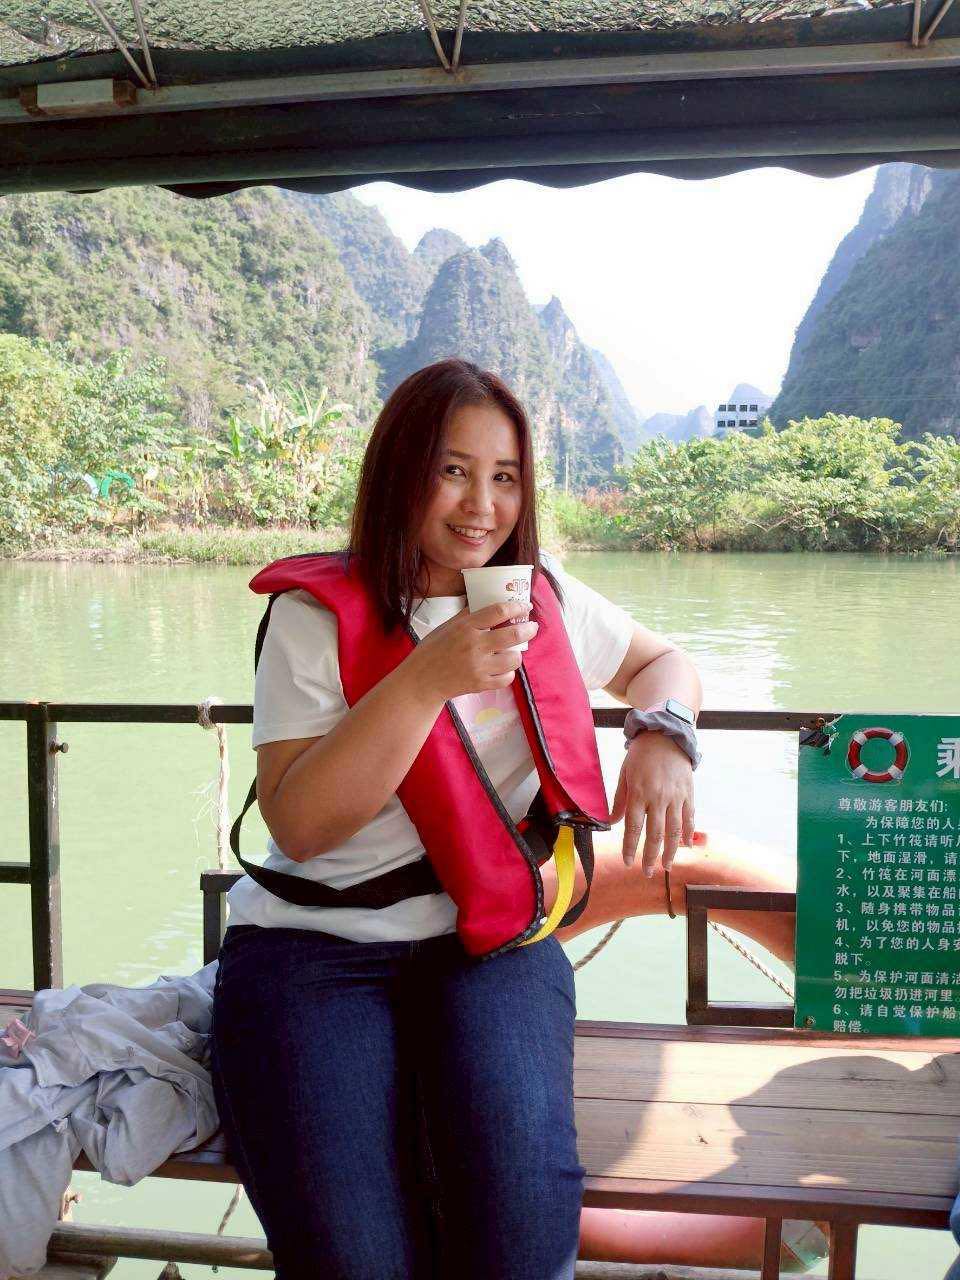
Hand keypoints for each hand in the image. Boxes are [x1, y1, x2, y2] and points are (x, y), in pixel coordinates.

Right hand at [408, 601, 537, 701]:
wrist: (422, 680)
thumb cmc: (433, 649)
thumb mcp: (447, 625)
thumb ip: (468, 614)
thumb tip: (485, 600)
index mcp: (466, 627)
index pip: (498, 611)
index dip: (517, 606)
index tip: (525, 606)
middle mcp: (475, 646)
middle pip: (513, 635)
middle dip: (529, 629)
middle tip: (532, 626)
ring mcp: (479, 667)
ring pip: (514, 659)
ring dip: (517, 653)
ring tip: (513, 650)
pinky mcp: (481, 684)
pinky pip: (507, 678)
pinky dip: (509, 672)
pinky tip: (503, 668)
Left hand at [609, 731, 694, 875]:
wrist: (666, 734)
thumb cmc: (641, 754)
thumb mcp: (624, 774)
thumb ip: (619, 800)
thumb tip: (613, 822)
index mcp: (639, 793)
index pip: (633, 828)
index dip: (630, 848)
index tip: (628, 863)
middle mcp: (658, 797)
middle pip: (655, 835)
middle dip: (651, 857)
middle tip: (647, 872)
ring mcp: (676, 797)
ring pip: (674, 831)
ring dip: (671, 852)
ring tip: (667, 866)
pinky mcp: (689, 794)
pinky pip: (689, 818)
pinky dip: (688, 834)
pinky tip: (685, 846)